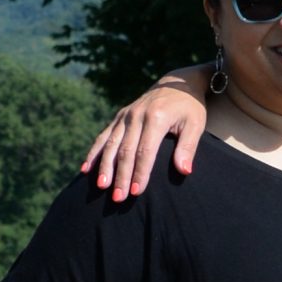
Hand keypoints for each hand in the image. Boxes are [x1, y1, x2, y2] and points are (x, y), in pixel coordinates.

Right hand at [82, 76, 209, 200]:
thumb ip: (188, 147)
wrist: (178, 83)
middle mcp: (136, 116)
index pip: (145, 151)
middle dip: (120, 176)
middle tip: (118, 198)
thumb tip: (184, 171)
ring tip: (101, 187)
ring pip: (111, 144)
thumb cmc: (189, 107)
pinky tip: (86, 169)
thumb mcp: (196, 124)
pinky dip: (94, 153)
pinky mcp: (119, 116)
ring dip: (105, 167)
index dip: (139, 172)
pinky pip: (103, 136)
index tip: (136, 192)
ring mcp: (125, 115)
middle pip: (125, 150)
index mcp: (156, 118)